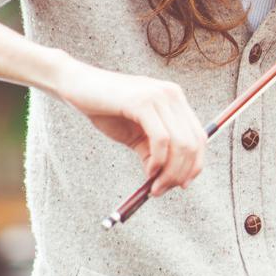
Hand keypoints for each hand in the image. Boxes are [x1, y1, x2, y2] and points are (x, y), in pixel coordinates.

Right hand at [52, 57, 206, 196]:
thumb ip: (153, 152)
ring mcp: (160, 96)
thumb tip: (166, 180)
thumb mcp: (135, 134)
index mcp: (175, 100)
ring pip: (181, 143)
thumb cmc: (105, 109)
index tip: (182, 185)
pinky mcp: (143, 102)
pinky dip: (158, 161)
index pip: (199, 137)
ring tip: (154, 187)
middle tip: (162, 190)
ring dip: (170, 172)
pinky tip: (149, 172)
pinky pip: (162, 139)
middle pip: (194, 143)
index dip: (195, 165)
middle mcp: (173, 95)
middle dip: (181, 173)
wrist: (76, 85)